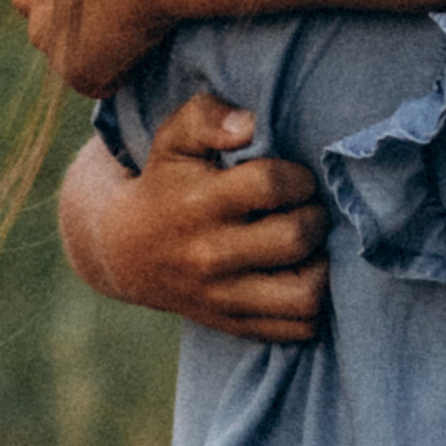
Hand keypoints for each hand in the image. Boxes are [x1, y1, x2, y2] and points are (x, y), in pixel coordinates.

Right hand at [89, 93, 329, 344]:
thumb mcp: (173, 140)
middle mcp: (211, 254)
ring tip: (307, 249)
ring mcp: (223, 296)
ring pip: (304, 295)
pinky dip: (309, 306)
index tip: (294, 179)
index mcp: (200, 203)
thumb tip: (251, 125)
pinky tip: (296, 277)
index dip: (297, 177)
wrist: (125, 252)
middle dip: (314, 217)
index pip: (272, 185)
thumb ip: (207, 117)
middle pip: (296, 237)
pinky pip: (296, 329)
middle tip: (305, 210)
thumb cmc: (164, 184)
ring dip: (320, 267)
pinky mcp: (233, 324)